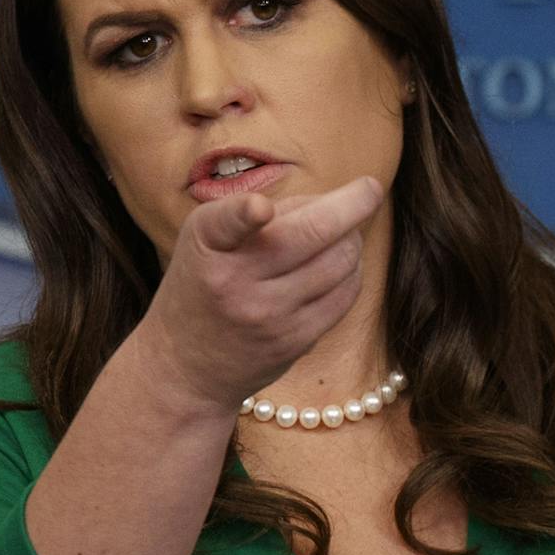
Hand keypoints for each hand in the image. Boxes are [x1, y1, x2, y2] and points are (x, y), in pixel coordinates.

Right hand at [137, 175, 385, 415]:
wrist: (185, 365)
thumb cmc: (200, 284)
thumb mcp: (202, 238)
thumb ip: (251, 211)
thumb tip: (326, 202)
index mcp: (207, 244)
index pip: (224, 224)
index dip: (245, 214)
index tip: (261, 208)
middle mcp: (234, 281)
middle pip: (310, 234)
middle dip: (353, 204)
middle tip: (370, 189)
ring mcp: (267, 315)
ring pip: (339, 262)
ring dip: (353, 239)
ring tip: (348, 232)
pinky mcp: (294, 341)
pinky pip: (343, 296)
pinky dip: (352, 272)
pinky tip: (344, 263)